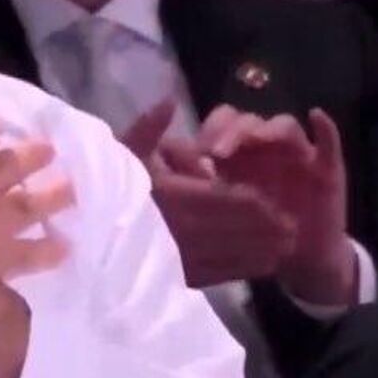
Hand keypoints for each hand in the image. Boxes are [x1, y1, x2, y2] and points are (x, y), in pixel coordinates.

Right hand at [115, 99, 294, 286]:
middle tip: (293, 230)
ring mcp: (178, 256)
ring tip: (284, 250)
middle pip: (236, 229)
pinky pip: (215, 276)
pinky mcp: (173, 277)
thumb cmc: (102, 189)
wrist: (83, 236)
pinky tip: (258, 268)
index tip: (277, 206)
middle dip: (267, 230)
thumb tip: (170, 99)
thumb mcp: (121, 153)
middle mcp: (180, 227)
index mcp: (172, 194)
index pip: (225, 199)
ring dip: (260, 253)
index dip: (255, 204)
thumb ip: (148, 128)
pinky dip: (241, 271)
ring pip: (230, 255)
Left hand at [198, 105, 353, 304]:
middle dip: (234, 131)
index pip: (224, 122)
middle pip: (250, 121)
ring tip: (258, 139)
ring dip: (270, 129)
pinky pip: (330, 142)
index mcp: (238, 152)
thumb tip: (161, 164)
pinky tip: (316, 116)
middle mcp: (266, 146)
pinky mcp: (327, 167)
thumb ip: (197, 185)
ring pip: (284, 126)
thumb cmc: (255, 230)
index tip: (197, 151)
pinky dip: (326, 128)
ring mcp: (297, 153)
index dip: (211, 129)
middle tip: (218, 152)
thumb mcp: (221, 211)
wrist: (299, 255)